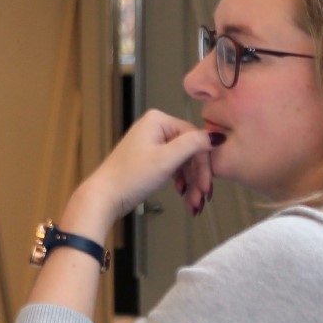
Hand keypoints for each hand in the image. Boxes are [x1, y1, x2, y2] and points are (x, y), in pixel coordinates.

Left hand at [67, 109, 215, 229]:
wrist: (105, 197)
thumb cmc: (130, 177)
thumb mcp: (166, 159)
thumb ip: (193, 144)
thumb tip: (217, 135)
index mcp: (158, 120)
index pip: (195, 137)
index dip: (203, 163)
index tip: (207, 184)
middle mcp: (155, 127)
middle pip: (190, 150)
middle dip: (197, 176)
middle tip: (201, 196)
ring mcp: (152, 142)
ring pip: (183, 161)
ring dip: (191, 182)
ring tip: (192, 202)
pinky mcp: (150, 157)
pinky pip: (174, 166)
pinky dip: (180, 180)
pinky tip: (183, 194)